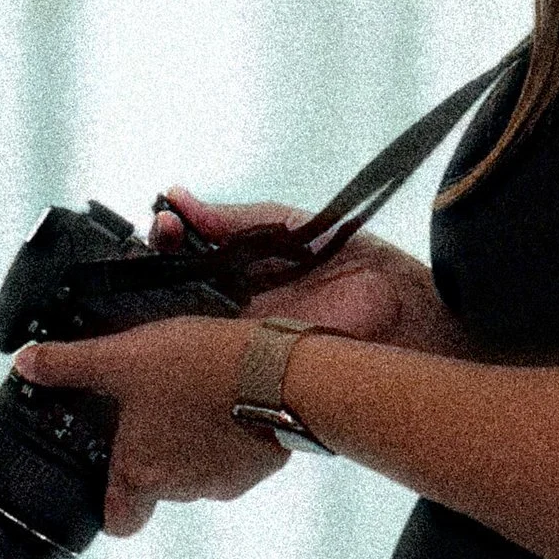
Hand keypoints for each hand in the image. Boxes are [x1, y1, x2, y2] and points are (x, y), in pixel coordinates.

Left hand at [10, 311, 289, 540]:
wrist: (281, 375)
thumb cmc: (200, 371)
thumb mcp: (125, 357)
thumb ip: (73, 364)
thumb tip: (26, 362)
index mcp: (141, 473)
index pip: (117, 522)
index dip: (110, 504)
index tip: (109, 475)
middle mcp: (180, 489)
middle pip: (157, 486)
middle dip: (155, 452)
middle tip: (155, 407)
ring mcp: (224, 482)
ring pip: (198, 470)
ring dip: (194, 442)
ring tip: (196, 394)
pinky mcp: (260, 467)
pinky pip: (236, 459)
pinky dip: (230, 435)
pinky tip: (231, 397)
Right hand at [152, 191, 469, 355]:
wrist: (401, 310)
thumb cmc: (359, 265)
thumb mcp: (288, 227)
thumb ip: (236, 217)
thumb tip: (181, 197)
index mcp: (242, 267)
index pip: (188, 252)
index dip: (170, 236)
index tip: (165, 219)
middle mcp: (233, 302)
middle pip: (174, 287)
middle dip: (157, 262)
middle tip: (160, 238)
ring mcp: (237, 334)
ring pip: (181, 321)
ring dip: (162, 298)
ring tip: (163, 265)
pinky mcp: (248, 361)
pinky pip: (207, 351)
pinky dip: (185, 335)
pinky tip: (175, 313)